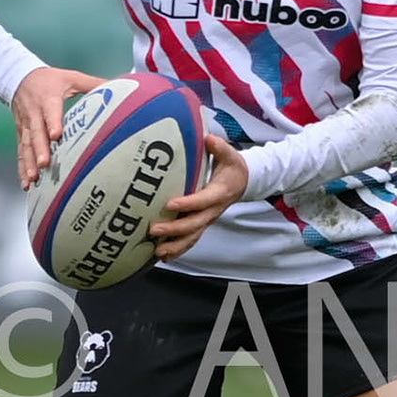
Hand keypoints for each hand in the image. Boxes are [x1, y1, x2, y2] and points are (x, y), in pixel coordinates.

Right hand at [12, 65, 106, 188]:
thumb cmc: (48, 80)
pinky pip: (21, 152)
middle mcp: (35, 113)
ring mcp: (26, 125)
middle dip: (40, 149)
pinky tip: (26, 182)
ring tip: (33, 178)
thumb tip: (118, 87)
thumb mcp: (71, 78)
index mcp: (48, 98)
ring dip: (29, 163)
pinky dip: (22, 168)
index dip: (53, 122)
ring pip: (26, 145)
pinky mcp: (22, 134)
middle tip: (44, 164)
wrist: (19, 77)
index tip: (56, 135)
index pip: (50, 111)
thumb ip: (92, 84)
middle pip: (36, 133)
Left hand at [149, 135, 247, 262]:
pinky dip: (178, 250)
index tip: (169, 204)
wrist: (242, 183)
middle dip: (174, 229)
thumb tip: (208, 138)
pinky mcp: (202, 225)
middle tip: (154, 229)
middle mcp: (213, 210)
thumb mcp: (230, 155)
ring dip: (175, 246)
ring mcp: (207, 220)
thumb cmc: (232, 168)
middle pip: (194, 224)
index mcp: (219, 193)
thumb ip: (219, 148)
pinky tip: (163, 257)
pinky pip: (191, 240)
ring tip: (158, 252)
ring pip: (192, 237)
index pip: (202, 201)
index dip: (187, 204)